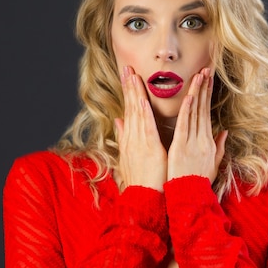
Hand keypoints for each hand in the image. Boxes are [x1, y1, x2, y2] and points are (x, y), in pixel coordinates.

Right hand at [114, 66, 167, 191]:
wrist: (143, 200)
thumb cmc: (141, 181)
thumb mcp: (129, 156)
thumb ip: (124, 136)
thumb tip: (118, 120)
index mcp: (130, 139)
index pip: (129, 110)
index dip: (128, 92)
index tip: (127, 76)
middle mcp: (132, 138)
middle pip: (130, 107)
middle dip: (128, 86)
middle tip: (127, 67)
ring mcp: (139, 143)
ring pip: (137, 113)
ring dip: (135, 93)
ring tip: (133, 75)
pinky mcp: (149, 148)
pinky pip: (147, 127)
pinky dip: (144, 113)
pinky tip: (142, 99)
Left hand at [167, 68, 227, 182]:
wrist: (191, 198)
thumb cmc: (199, 183)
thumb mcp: (213, 164)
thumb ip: (219, 147)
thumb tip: (224, 133)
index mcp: (208, 141)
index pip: (207, 113)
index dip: (207, 95)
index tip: (208, 80)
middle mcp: (202, 139)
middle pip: (203, 109)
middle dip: (205, 88)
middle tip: (206, 69)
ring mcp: (192, 142)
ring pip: (195, 113)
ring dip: (197, 93)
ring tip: (199, 75)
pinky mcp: (182, 147)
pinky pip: (184, 126)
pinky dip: (186, 111)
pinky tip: (189, 97)